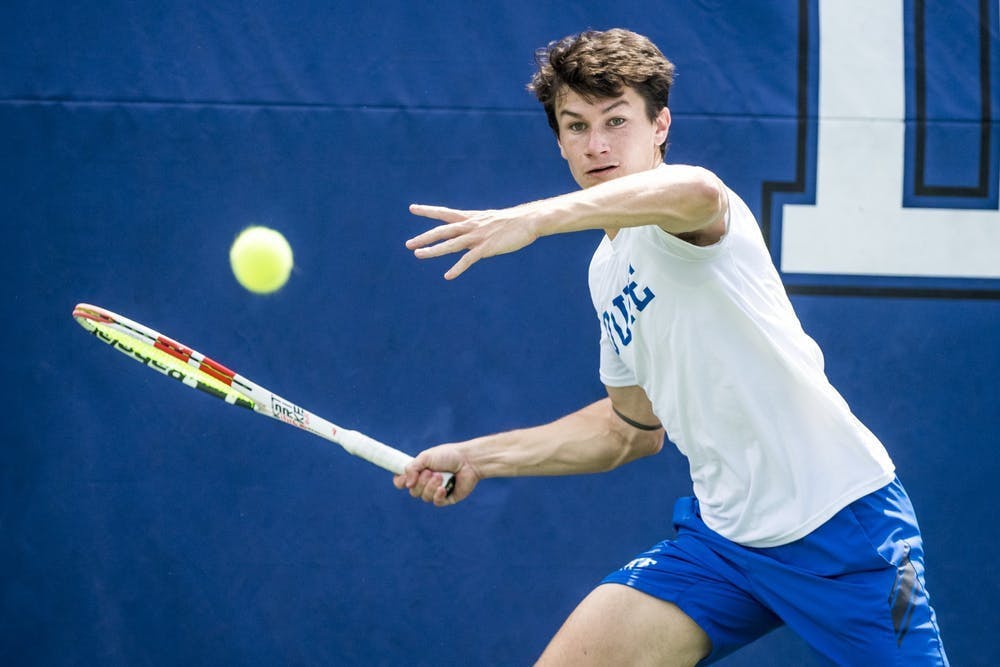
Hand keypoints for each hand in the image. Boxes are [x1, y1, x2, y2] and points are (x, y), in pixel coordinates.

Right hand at [393, 444, 480, 506]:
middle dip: (421, 482)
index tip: (405, 478)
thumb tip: (407, 484)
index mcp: (418, 472)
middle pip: (413, 491)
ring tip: (441, 476)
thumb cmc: (448, 455)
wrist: (469, 460)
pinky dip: (438, 495)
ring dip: (431, 486)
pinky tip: (443, 488)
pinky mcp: (447, 498)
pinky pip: (436, 502)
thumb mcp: (426, 457)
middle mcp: (425, 483)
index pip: (402, 482)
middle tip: (431, 471)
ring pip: (424, 497)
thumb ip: (412, 468)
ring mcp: (435, 491)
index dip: (401, 482)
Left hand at [406, 203, 541, 278]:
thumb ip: (478, 227)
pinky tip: (448, 276)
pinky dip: (457, 268)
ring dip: (433, 251)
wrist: (528, 220)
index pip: (444, 213)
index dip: (427, 211)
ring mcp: (477, 237)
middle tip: (408, 244)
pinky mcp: (486, 248)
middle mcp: (470, 225)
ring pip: (450, 244)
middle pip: (442, 231)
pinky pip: (468, 259)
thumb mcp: (490, 220)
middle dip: (424, 237)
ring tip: (418, 255)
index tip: (412, 208)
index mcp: (470, 217)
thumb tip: (471, 233)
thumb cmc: (512, 221)